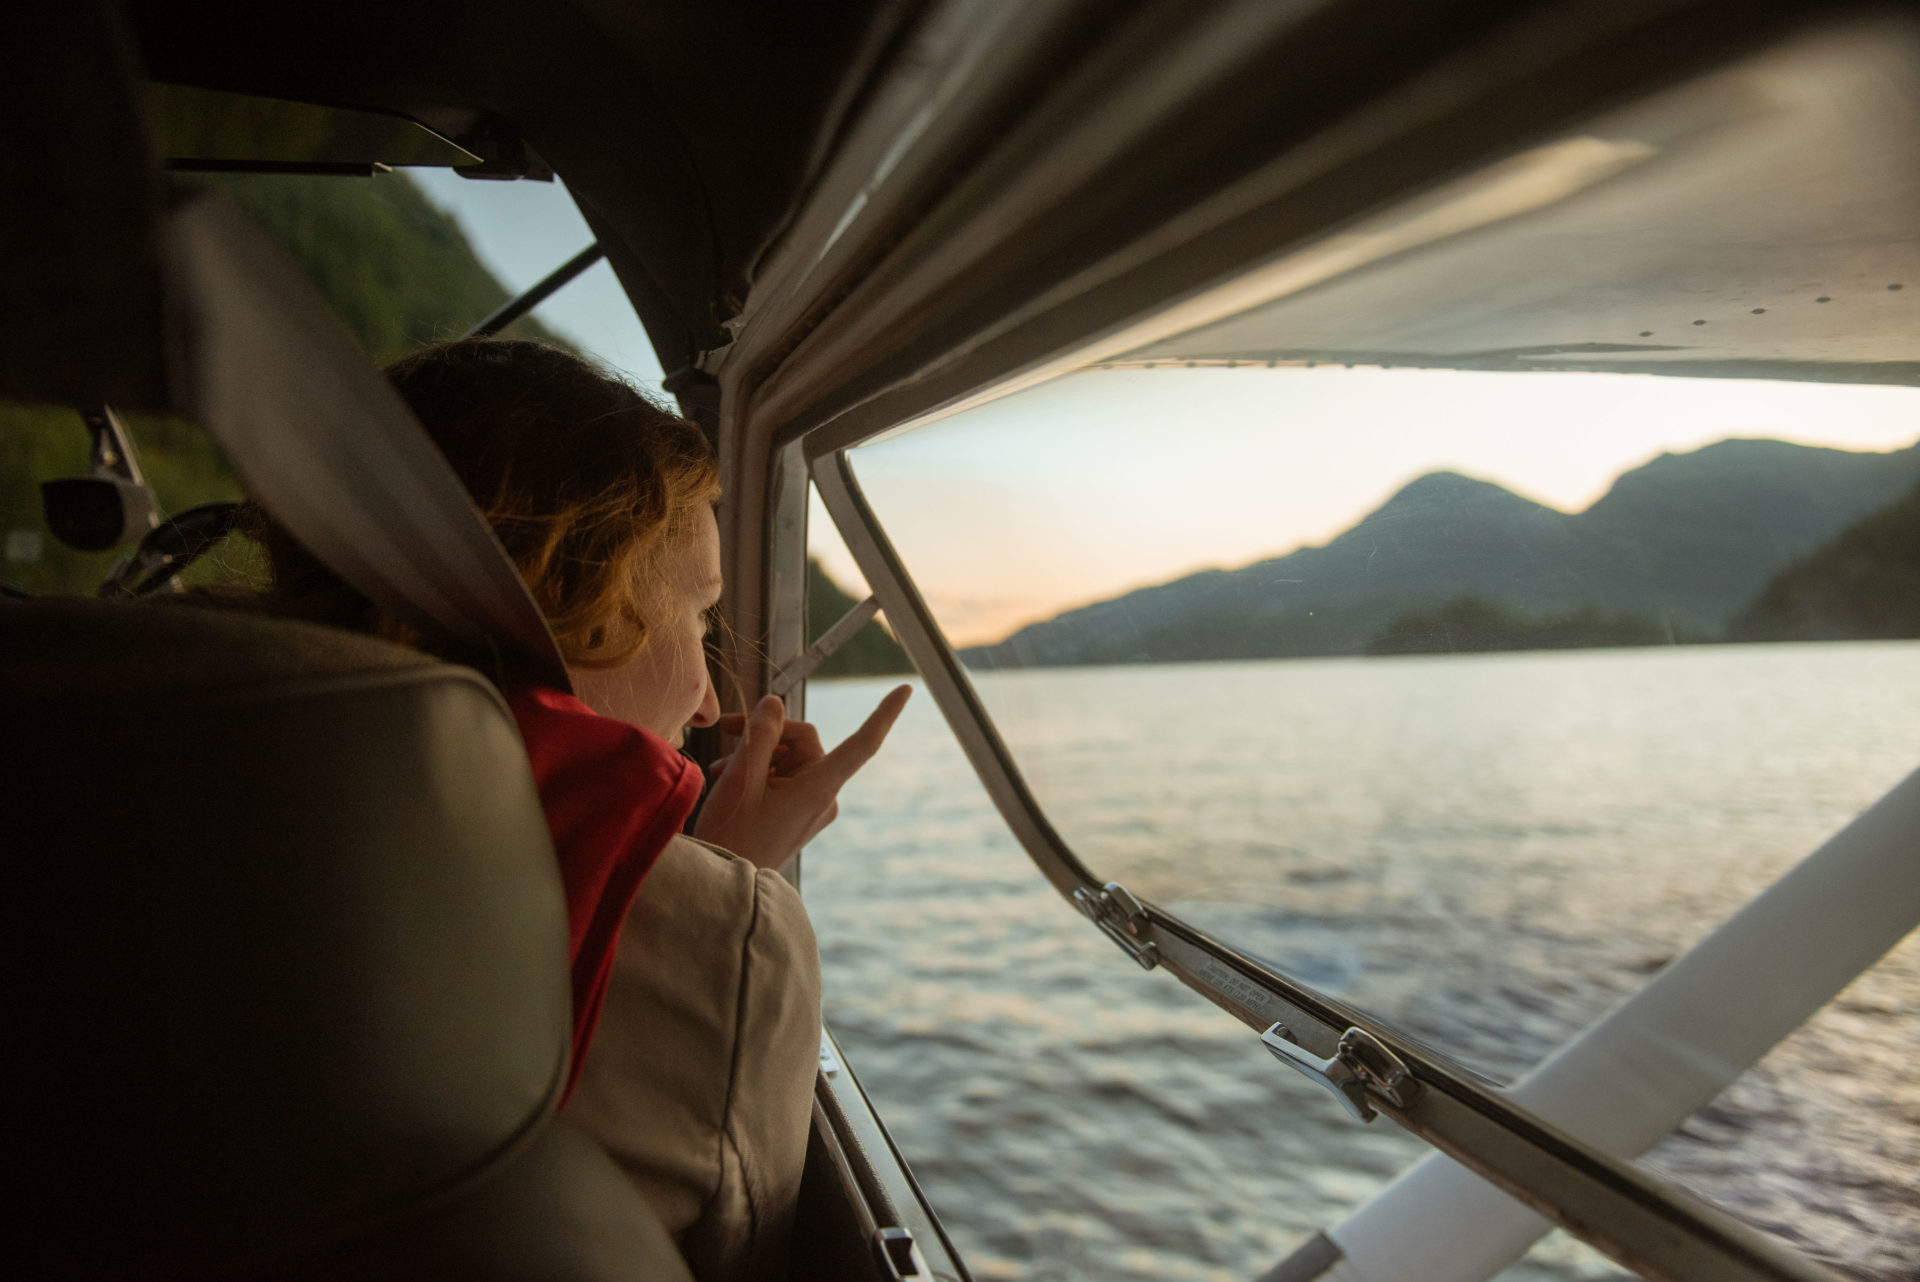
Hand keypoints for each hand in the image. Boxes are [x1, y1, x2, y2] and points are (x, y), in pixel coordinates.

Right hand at [693, 685, 911, 869]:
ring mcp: (812, 806)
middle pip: (803, 740)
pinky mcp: (799, 813)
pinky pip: (783, 776)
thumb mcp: (739, 779)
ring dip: (755, 753)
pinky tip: (726, 778)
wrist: (722, 887)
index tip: (906, 689)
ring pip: (788, 756)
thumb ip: (760, 735)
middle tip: (724, 729)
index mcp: (819, 787)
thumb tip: (774, 703)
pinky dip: (758, 770)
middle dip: (766, 732)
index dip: (884, 714)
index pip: (863, 743)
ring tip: (719, 768)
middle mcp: (824, 796)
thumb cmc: (732, 835)